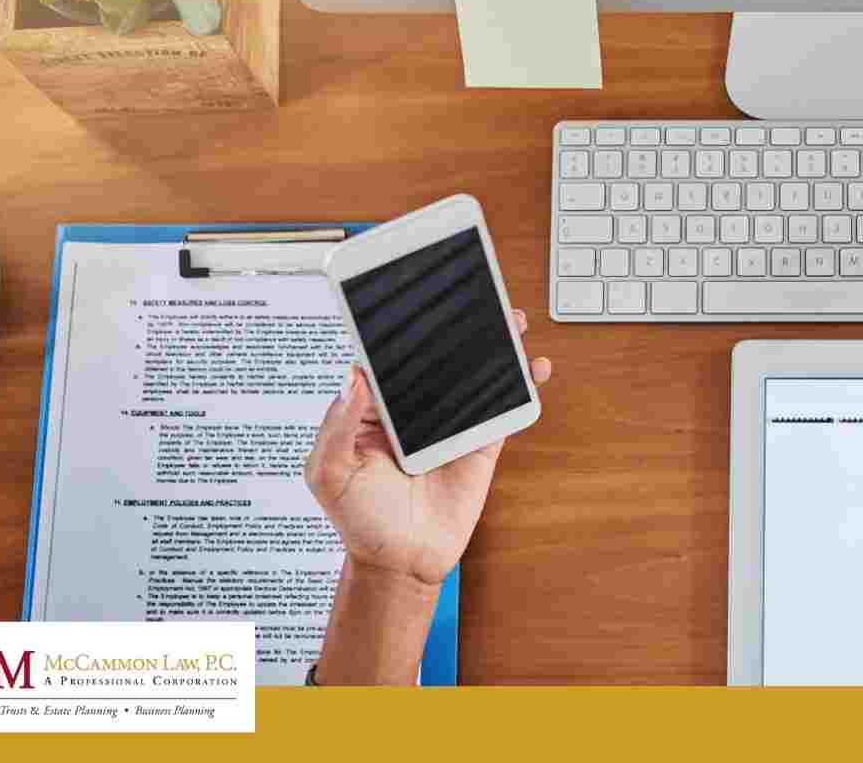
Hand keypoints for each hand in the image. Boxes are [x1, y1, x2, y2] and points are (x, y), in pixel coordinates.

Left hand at [304, 309, 553, 586]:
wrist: (402, 563)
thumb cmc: (359, 520)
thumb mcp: (328, 474)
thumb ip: (336, 426)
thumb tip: (355, 378)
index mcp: (375, 410)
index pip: (388, 359)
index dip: (399, 329)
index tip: (412, 298)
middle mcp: (414, 411)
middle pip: (437, 358)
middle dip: (456, 326)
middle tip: (473, 299)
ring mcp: (450, 425)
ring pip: (474, 377)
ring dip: (495, 348)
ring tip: (510, 322)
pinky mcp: (480, 445)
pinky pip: (503, 410)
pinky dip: (522, 388)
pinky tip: (534, 370)